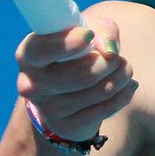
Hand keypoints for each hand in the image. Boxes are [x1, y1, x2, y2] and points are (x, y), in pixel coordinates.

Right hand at [14, 19, 136, 142]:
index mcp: (28, 54)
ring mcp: (47, 109)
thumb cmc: (75, 49)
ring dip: (122, 76)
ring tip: (124, 69)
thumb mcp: (85, 29)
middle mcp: (31, 83)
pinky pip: (105, 109)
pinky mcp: (65, 126)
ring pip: (99, 91)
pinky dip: (123, 94)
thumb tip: (110, 50)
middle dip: (110, 63)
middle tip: (118, 58)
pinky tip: (126, 86)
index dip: (70, 42)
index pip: (43, 50)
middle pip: (82, 75)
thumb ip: (101, 30)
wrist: (65, 90)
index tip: (89, 35)